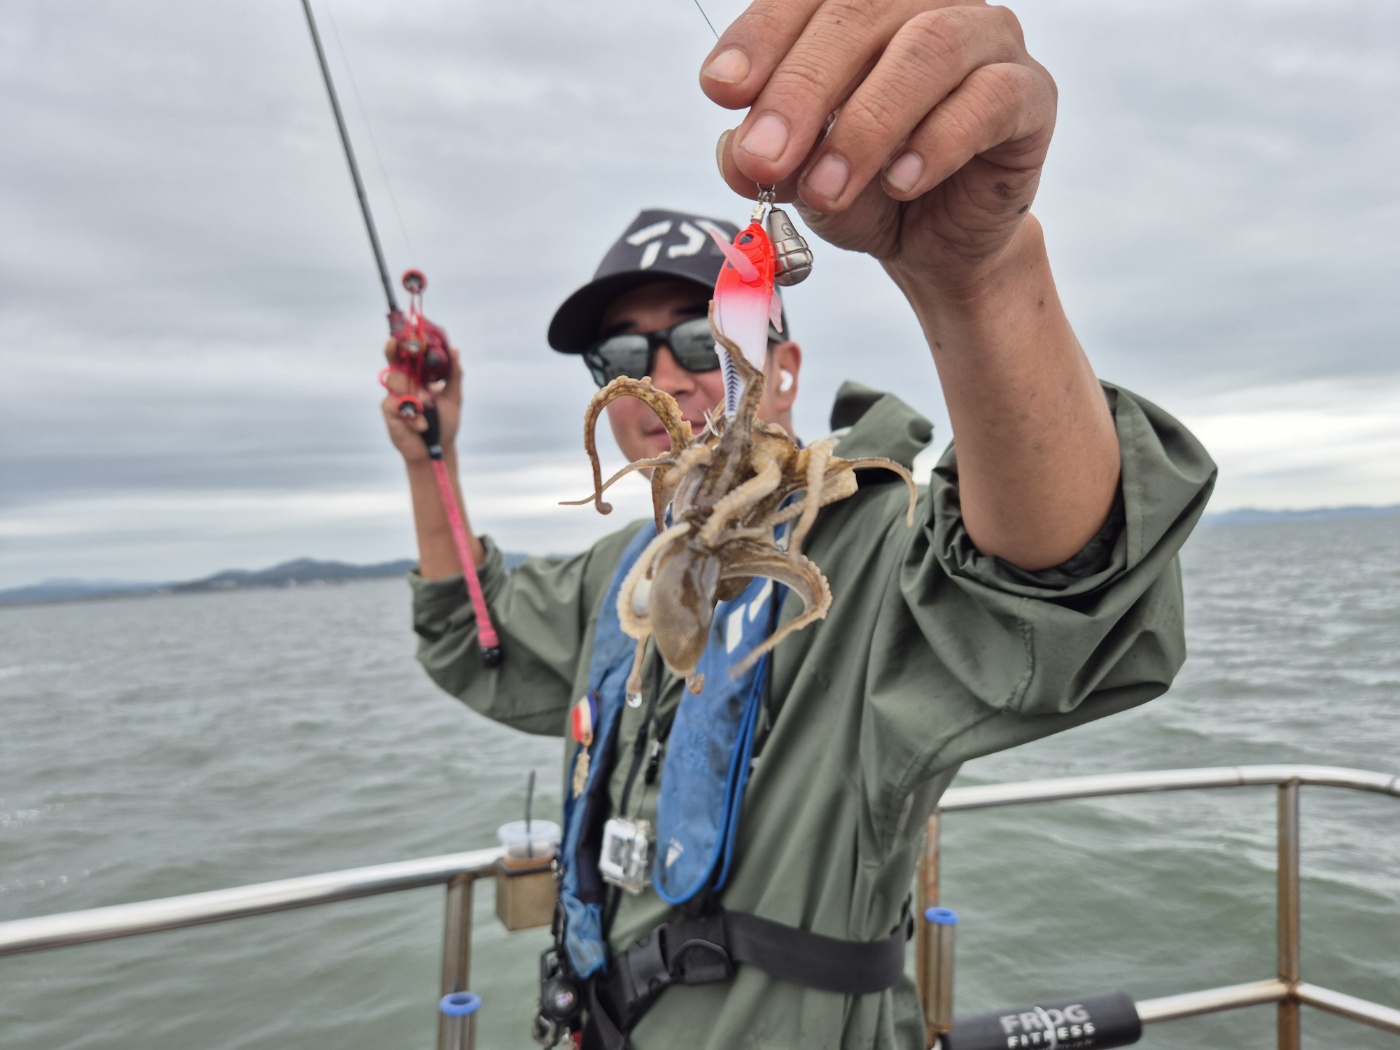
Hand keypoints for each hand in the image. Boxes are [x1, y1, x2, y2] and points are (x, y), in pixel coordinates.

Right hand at [380, 342, 462, 464]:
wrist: (439, 449)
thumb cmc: (444, 422)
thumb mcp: (453, 396)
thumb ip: (453, 374)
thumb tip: (455, 351)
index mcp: (415, 378)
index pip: (402, 358)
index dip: (396, 347)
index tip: (395, 339)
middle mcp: (401, 387)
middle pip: (396, 370)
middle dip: (410, 378)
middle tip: (427, 392)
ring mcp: (393, 400)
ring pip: (395, 386)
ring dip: (414, 397)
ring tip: (428, 407)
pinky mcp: (389, 414)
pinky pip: (396, 406)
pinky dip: (413, 416)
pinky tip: (421, 425)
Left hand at [705, 0, 1054, 295]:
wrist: (934, 241)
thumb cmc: (862, 187)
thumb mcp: (797, 175)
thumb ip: (764, 157)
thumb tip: (736, 153)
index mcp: (860, 4)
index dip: (760, 35)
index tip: (720, 89)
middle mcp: (925, 1)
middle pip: (859, 15)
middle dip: (801, 90)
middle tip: (763, 156)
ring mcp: (986, 38)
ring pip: (928, 49)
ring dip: (866, 124)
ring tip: (826, 189)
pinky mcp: (1030, 92)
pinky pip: (989, 99)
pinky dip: (937, 142)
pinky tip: (901, 182)